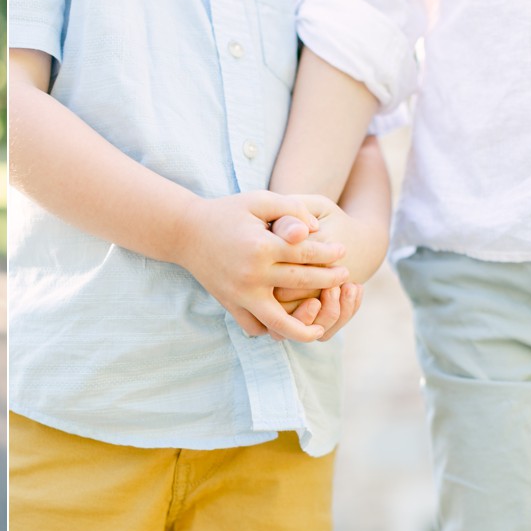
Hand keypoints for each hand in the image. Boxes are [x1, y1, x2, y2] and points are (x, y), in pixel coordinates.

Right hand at [173, 191, 348, 341]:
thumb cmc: (227, 212)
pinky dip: (273, 330)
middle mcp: (252, 275)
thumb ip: (291, 209)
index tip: (343, 252)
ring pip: (280, 322)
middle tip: (345, 276)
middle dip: (329, 280)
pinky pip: (256, 327)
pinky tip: (289, 324)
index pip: (305, 253)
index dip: (329, 253)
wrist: (185, 232)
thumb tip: (316, 230)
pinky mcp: (230, 305)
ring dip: (306, 326)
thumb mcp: (259, 200)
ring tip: (323, 325)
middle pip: (301, 283)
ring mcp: (240, 295)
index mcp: (261, 246)